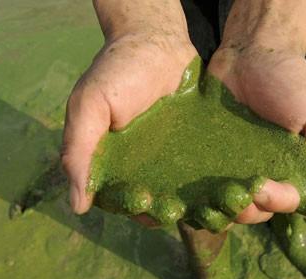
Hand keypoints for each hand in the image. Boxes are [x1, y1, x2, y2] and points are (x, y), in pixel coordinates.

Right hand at [61, 2, 196, 213]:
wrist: (157, 42)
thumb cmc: (117, 71)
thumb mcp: (89, 106)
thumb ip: (79, 150)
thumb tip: (77, 206)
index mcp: (113, 167)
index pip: (120, 200)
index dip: (131, 205)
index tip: (144, 199)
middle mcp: (143, 172)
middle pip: (155, 206)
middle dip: (166, 211)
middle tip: (179, 206)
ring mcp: (173, 165)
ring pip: (184, 198)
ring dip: (195, 207)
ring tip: (207, 205)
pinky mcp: (197, 155)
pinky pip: (207, 179)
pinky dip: (216, 189)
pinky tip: (228, 189)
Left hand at [207, 0, 305, 223]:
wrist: (251, 52)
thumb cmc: (293, 83)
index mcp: (294, 172)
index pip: (288, 204)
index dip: (276, 203)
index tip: (261, 187)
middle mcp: (266, 176)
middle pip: (257, 212)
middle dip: (246, 211)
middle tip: (234, 195)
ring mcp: (234, 170)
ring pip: (227, 206)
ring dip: (220, 210)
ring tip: (210, 200)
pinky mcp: (207, 161)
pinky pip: (202, 189)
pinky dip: (197, 198)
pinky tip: (189, 196)